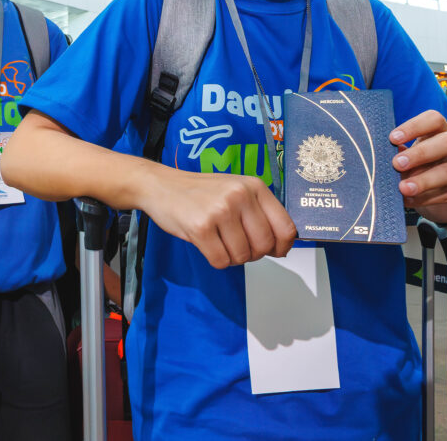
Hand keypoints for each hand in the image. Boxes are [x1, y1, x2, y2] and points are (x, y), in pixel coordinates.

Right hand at [137, 169, 295, 268]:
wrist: (161, 185)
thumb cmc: (199, 192)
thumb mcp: (236, 191)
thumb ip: (259, 213)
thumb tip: (280, 246)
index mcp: (254, 186)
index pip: (285, 227)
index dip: (282, 246)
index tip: (275, 251)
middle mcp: (240, 195)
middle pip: (264, 245)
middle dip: (252, 254)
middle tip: (237, 246)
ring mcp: (220, 210)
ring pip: (242, 256)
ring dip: (231, 257)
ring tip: (218, 241)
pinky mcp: (201, 226)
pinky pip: (221, 261)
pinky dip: (216, 260)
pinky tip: (207, 244)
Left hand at [390, 110, 446, 216]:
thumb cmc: (428, 169)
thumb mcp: (416, 159)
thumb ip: (403, 155)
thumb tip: (384, 155)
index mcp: (446, 130)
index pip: (434, 119)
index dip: (414, 126)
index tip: (392, 138)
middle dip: (421, 153)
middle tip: (397, 164)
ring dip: (424, 180)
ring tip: (403, 188)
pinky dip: (428, 198)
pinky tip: (411, 200)